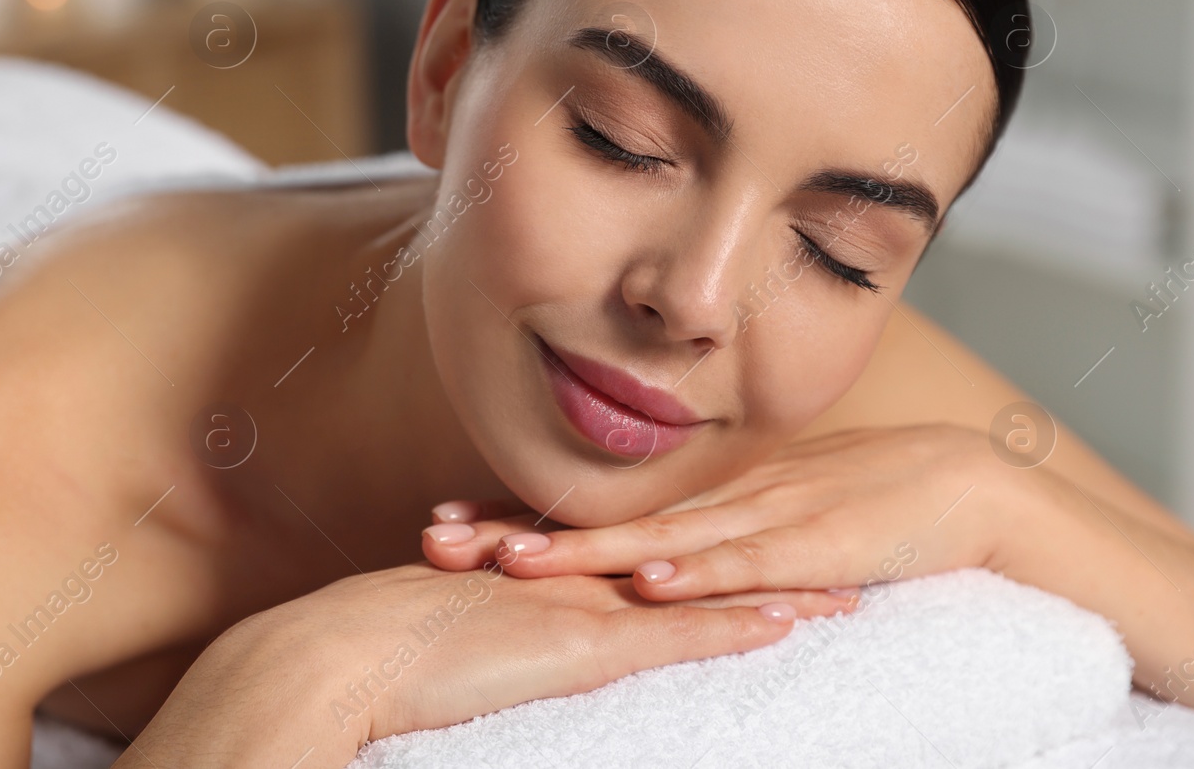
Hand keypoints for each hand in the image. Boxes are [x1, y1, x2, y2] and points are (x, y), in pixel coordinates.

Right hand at [119, 560, 849, 767]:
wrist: (345, 651)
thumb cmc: (380, 650)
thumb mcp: (450, 629)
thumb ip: (489, 624)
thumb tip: (504, 640)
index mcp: (550, 574)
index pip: (647, 554)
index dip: (709, 546)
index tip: (762, 541)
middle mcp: (578, 580)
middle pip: (693, 563)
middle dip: (763, 555)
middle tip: (833, 549)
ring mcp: (583, 608)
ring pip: (701, 593)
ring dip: (774, 591)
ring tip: (848, 589)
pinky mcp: (581, 648)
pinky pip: (674, 636)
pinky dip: (732, 628)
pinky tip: (790, 627)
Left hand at [421, 426, 1007, 603]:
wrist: (962, 485)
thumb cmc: (863, 507)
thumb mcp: (770, 522)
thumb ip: (710, 544)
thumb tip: (648, 574)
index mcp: (702, 501)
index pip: (596, 513)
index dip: (521, 516)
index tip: (446, 521)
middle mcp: (716, 504)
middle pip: (603, 523)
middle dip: (520, 533)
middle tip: (439, 538)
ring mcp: (762, 520)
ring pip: (658, 542)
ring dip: (586, 554)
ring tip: (515, 560)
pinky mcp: (813, 547)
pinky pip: (745, 564)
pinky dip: (697, 574)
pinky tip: (651, 583)